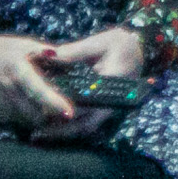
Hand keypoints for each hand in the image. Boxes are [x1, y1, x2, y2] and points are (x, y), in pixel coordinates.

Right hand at [0, 33, 75, 134]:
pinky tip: (13, 104)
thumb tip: (63, 56)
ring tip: (32, 104)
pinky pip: (8, 121)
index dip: (57, 104)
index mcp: (18, 74)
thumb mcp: (19, 44)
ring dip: (31, 116)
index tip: (70, 113)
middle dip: (48, 116)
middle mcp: (8, 93)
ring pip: (23, 121)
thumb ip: (43, 51)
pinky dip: (15, 116)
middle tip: (54, 110)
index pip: (41, 93)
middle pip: (35, 115)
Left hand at [17, 25, 145, 146]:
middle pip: (85, 123)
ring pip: (86, 127)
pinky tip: (52, 128)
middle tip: (37, 133)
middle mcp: (112, 101)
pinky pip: (88, 123)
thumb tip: (47, 55)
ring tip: (40, 134)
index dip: (65, 109)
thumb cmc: (119, 44)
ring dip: (65, 132)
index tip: (44, 111)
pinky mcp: (104, 109)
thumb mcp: (98, 44)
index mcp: (112, 84)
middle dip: (61, 130)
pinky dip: (71, 127)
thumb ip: (73, 52)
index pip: (86, 102)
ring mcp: (109, 108)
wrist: (140, 50)